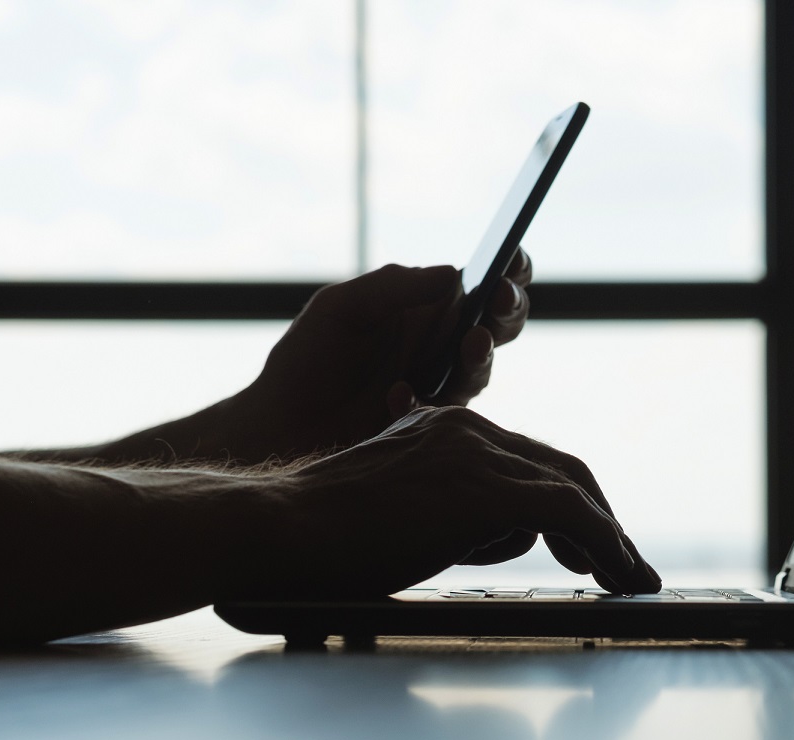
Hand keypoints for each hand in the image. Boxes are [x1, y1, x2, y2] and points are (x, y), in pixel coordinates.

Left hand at [228, 251, 531, 460]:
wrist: (281, 424)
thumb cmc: (309, 359)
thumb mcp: (341, 308)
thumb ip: (393, 288)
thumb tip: (454, 275)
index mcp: (430, 306)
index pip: (486, 281)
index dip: (509, 268)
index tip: (511, 258)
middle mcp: (445, 344)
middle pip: (501, 323)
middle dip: (509, 309)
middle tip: (499, 300)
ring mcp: (441, 387)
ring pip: (481, 370)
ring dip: (481, 356)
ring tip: (471, 343)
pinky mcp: (431, 427)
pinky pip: (444, 416)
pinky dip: (423, 403)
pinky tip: (396, 395)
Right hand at [270, 406, 660, 595]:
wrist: (276, 530)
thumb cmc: (323, 540)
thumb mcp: (403, 516)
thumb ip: (454, 514)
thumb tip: (504, 535)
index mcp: (442, 431)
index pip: (525, 461)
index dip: (567, 504)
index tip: (587, 544)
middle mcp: (465, 429)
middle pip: (560, 467)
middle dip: (599, 518)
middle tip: (622, 561)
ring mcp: (475, 452)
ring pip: (572, 486)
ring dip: (609, 536)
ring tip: (628, 576)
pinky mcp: (483, 487)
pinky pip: (569, 511)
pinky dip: (603, 542)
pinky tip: (617, 573)